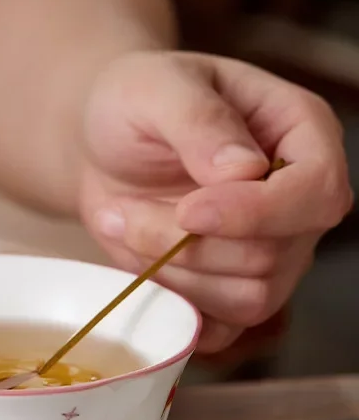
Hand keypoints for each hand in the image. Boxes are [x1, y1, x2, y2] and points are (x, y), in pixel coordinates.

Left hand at [79, 51, 352, 351]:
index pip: (317, 193)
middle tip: (123, 211)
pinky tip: (139, 267)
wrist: (101, 151)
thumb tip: (244, 170)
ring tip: (125, 227)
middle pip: (270, 257)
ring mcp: (271, 257)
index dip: (255, 214)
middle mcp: (297, 204)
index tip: (188, 210)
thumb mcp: (156, 89)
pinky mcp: (230, 295)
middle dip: (185, 245)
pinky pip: (220, 330)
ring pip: (246, 300)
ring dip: (172, 274)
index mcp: (301, 137)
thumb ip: (200, 121)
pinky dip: (173, 308)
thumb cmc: (134, 107)